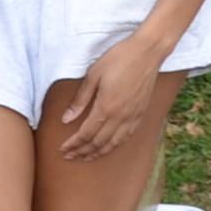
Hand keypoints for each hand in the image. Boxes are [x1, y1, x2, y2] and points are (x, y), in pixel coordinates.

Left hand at [50, 26, 173, 160]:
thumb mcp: (93, 75)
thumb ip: (80, 100)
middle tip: (70, 157)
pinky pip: (127, 137)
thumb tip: (66, 119)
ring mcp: (132, 117)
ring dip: (98, 153)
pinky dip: (115, 146)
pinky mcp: (141, 114)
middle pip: (98, 143)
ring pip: (113, 143)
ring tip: (86, 158)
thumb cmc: (118, 59)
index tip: (63, 149)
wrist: (147, 52)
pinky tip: (108, 147)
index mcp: (106, 107)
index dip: (73, 144)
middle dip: (82, 152)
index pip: (86, 134)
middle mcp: (120, 117)